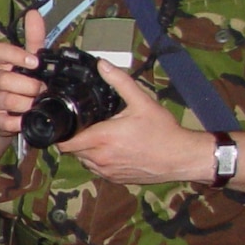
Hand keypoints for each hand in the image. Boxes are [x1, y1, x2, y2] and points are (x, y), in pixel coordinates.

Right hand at [0, 9, 50, 138]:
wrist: (2, 114)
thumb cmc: (19, 82)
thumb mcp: (27, 60)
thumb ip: (33, 38)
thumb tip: (34, 13)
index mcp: (1, 63)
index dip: (15, 56)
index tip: (34, 62)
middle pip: (3, 79)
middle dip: (26, 84)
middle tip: (41, 88)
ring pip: (5, 100)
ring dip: (25, 103)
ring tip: (36, 103)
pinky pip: (4, 122)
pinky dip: (17, 122)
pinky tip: (26, 120)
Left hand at [63, 61, 212, 184]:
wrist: (181, 157)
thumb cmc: (163, 131)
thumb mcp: (142, 102)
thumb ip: (120, 82)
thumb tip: (102, 65)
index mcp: (102, 138)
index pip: (65, 142)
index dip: (63, 133)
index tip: (68, 123)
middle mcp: (100, 157)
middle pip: (72, 150)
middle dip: (75, 138)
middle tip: (88, 126)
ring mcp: (106, 171)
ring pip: (83, 160)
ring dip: (86, 150)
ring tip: (101, 137)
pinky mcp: (113, 179)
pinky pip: (96, 169)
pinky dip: (98, 160)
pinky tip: (112, 149)